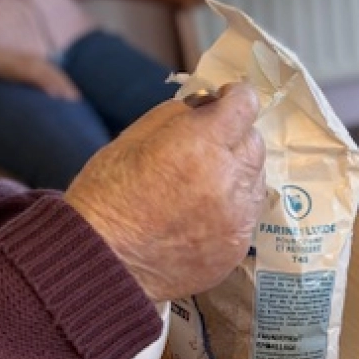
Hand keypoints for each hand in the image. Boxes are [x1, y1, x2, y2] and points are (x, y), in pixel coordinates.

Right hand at [0, 48, 79, 100]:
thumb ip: (27, 76)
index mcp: (35, 60)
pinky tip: (53, 94)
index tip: (74, 94)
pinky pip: (37, 77)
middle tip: (77, 100)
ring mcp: (28, 63)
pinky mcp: (21, 68)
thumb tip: (34, 88)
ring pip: (50, 75)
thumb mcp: (17, 69)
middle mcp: (34, 60)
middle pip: (56, 73)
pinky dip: (47, 85)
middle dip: (67, 86)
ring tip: (69, 99)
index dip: (65, 82)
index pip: (54, 72)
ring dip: (61, 86)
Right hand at [64, 83, 265, 301]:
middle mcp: (228, 179)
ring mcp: (238, 217)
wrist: (102, 262)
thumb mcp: (129, 139)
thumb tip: (203, 105)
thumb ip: (174, 115)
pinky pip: (248, 214)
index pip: (245, 104)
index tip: (223, 100)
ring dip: (236, 171)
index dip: (234, 97)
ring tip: (201, 182)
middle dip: (233, 135)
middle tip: (204, 144)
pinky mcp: (238, 247)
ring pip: (255, 178)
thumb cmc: (104, 195)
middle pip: (254, 141)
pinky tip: (200, 211)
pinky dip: (231, 206)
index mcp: (200, 144)